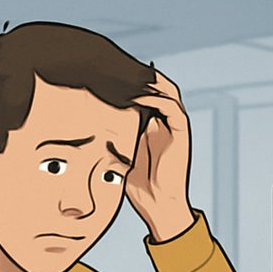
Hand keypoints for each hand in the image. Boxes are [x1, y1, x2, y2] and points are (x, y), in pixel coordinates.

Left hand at [126, 70, 195, 241]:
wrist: (158, 204)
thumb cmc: (139, 187)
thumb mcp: (118, 158)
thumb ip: (111, 145)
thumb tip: (91, 136)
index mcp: (151, 127)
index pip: (145, 95)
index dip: (132, 83)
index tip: (112, 73)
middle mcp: (165, 124)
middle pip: (159, 88)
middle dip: (143, 76)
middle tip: (123, 66)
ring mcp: (174, 128)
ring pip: (169, 93)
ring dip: (152, 83)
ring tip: (132, 76)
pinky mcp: (181, 134)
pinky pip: (173, 109)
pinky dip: (158, 100)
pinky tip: (140, 97)